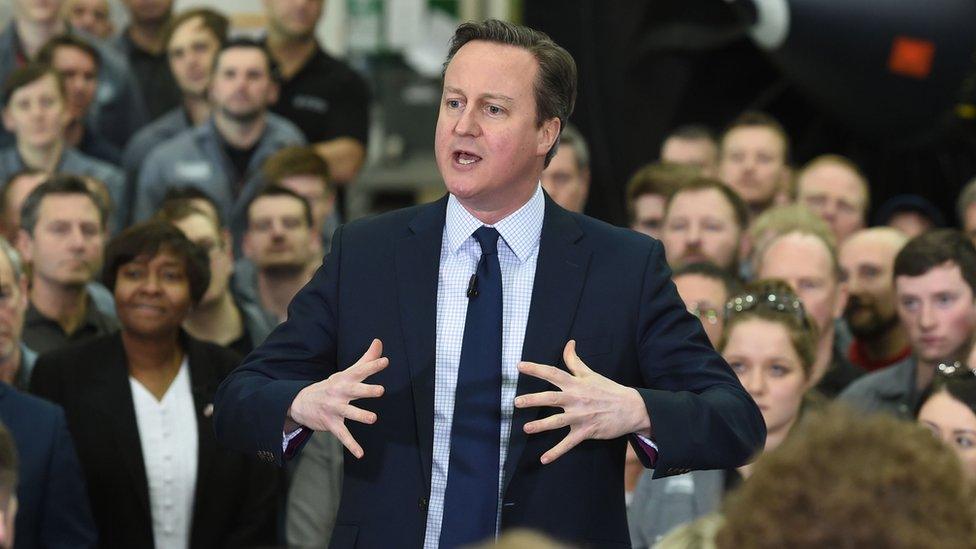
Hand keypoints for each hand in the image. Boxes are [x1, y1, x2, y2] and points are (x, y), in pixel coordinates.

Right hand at [287, 339, 387, 458]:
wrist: (301, 402)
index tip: (385, 361)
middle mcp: (339, 392)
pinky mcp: (331, 424)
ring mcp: (334, 408)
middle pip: (354, 390)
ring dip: (360, 416)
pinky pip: (342, 435)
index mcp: (345, 379)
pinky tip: (361, 454)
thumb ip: (365, 359)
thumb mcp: (346, 373)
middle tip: (381, 390)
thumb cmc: (332, 386)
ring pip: (348, 413)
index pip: (360, 371)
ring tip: (373, 419)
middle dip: (367, 390)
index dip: (372, 366)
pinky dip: (351, 445)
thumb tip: (379, 342)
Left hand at [514, 340, 650, 463]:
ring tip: (526, 429)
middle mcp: (577, 399)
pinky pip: (569, 443)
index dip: (536, 369)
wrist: (632, 408)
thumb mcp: (591, 374)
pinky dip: (556, 452)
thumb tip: (569, 343)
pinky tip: (544, 459)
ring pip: (557, 421)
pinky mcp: (587, 431)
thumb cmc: (609, 390)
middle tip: (516, 402)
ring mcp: (581, 416)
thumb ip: (575, 360)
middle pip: (551, 398)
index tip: (520, 366)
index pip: (553, 373)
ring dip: (541, 426)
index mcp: (576, 384)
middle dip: (533, 400)